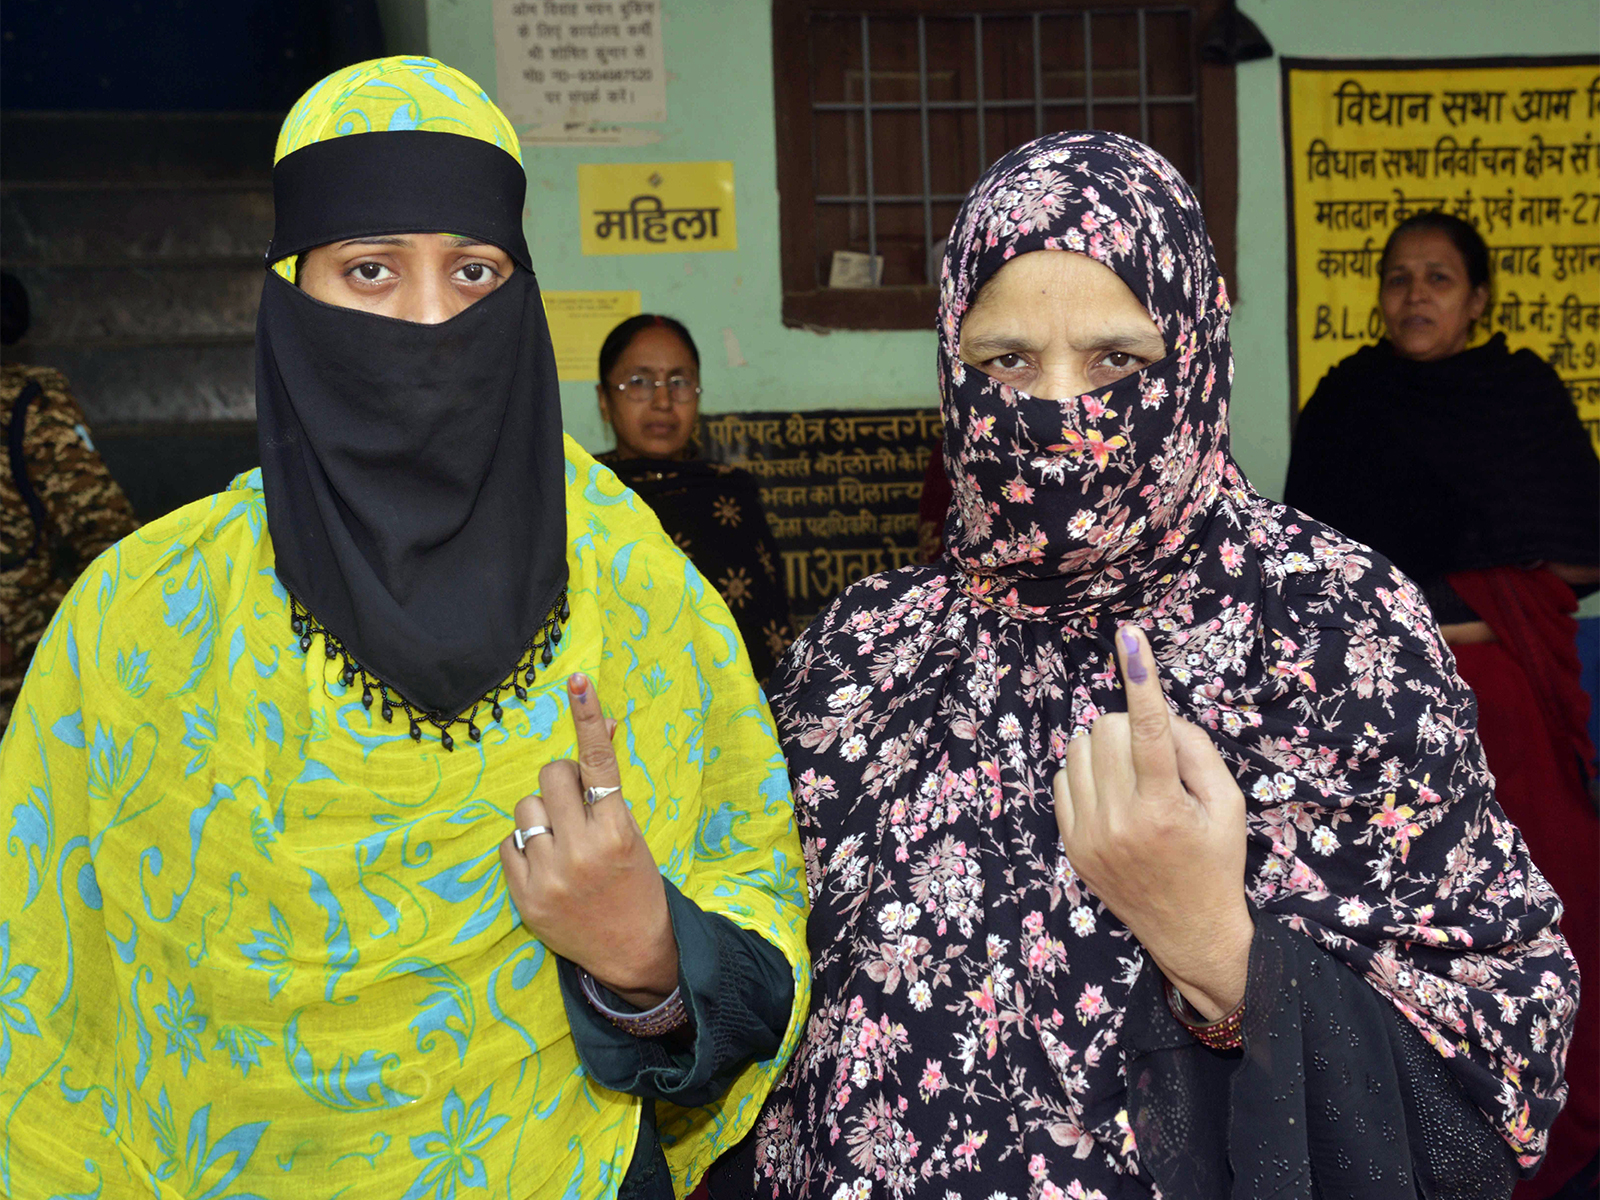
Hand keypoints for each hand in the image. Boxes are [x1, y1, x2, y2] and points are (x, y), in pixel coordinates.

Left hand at [499, 673, 678, 1007]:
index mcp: (618, 831)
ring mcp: (551, 876)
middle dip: (560, 783)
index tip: (578, 681)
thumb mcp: (631, 831)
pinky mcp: (525, 897)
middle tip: (574, 806)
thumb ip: (609, 786)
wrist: (633, 952)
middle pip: (551, 776)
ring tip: (560, 842)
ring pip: (525, 808)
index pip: (599, 763)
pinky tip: (545, 865)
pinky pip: (508, 843)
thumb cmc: (635, 883)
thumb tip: (604, 725)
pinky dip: (524, 846)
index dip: (588, 718)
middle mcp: (583, 850)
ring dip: (541, 815)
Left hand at [1053, 625, 1252, 1019]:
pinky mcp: (1070, 844)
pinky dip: (1087, 771)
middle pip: (1109, 729)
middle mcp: (1119, 821)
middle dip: (1133, 727)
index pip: (1150, 729)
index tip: (1129, 634)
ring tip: (1135, 777)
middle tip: (1156, 757)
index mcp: (1164, 810)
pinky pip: (1064, 776)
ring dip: (1107, 746)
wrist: (1189, 932)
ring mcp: (1088, 834)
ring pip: (1079, 747)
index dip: (1140, 676)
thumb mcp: (1229, 805)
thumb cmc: (1216, 862)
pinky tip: (1112, 792)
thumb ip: (1196, 751)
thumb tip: (1159, 713)